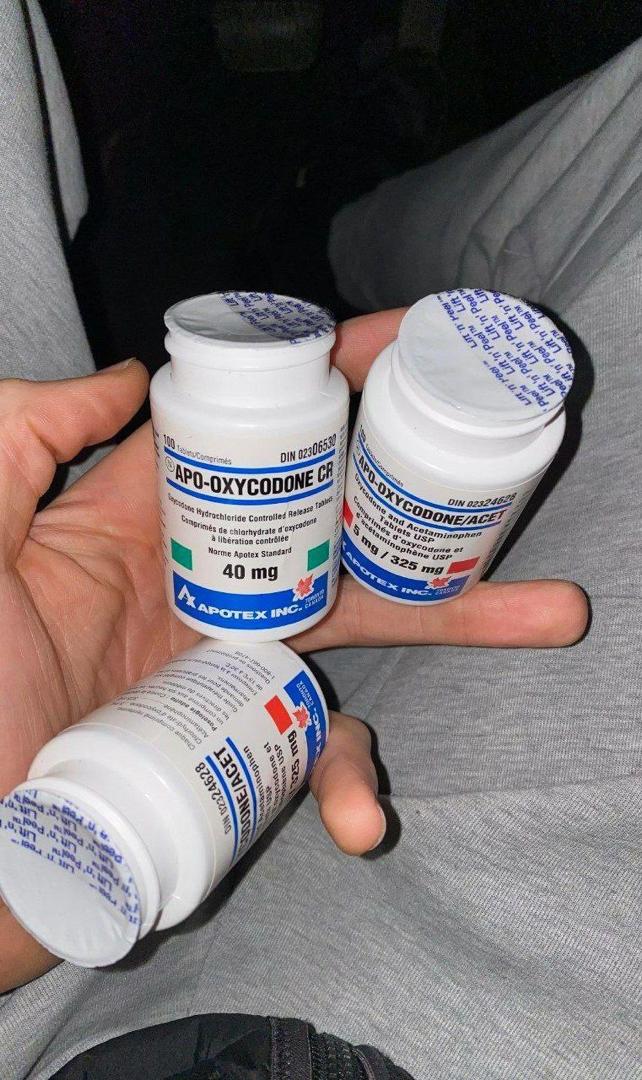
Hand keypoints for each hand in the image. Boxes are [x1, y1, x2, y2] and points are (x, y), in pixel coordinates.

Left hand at [0, 311, 587, 988]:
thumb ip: (29, 434)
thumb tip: (129, 374)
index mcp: (148, 522)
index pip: (259, 435)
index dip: (332, 388)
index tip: (405, 352)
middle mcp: (204, 582)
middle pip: (337, 523)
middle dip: (421, 493)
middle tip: (500, 470)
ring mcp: (230, 662)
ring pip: (361, 626)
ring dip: (455, 621)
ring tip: (543, 614)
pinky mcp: (239, 740)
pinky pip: (313, 750)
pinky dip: (343, 781)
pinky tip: (359, 817)